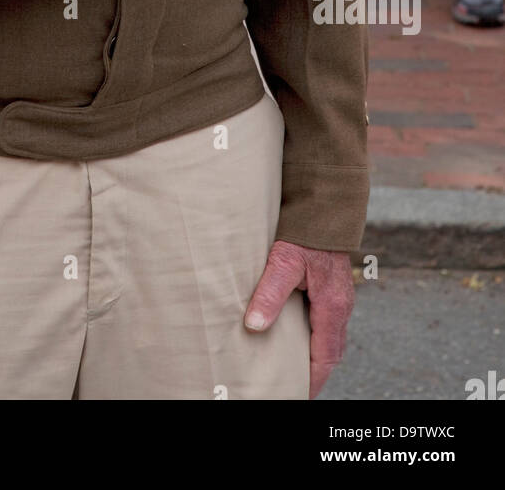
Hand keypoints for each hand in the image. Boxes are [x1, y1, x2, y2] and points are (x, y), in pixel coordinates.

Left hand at [244, 241, 354, 399]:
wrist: (324, 202)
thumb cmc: (306, 232)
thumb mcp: (283, 261)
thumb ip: (269, 293)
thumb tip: (253, 326)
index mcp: (332, 306)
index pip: (325, 357)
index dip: (312, 379)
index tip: (298, 394)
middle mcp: (341, 305)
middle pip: (331, 351)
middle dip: (315, 372)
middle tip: (294, 386)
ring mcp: (340, 295)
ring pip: (331, 335)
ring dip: (316, 353)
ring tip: (294, 366)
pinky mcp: (333, 285)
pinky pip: (328, 320)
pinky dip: (316, 334)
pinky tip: (298, 332)